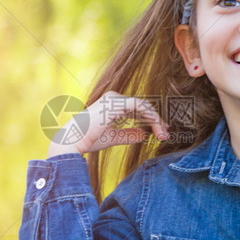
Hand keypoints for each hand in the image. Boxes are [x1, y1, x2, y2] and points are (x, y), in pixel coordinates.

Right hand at [47, 91, 168, 157]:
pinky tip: (156, 127)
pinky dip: (150, 116)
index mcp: (112, 104)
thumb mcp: (114, 137)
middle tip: (165, 134)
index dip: (151, 120)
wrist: (74, 141)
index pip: (138, 109)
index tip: (162, 132)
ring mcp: (114, 98)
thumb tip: (146, 134)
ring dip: (156, 120)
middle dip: (156, 121)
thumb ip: (130, 134)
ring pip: (143, 106)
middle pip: (143, 107)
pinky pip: (140, 106)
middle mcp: (114, 98)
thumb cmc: (89, 139)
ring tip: (163, 134)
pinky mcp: (116, 103)